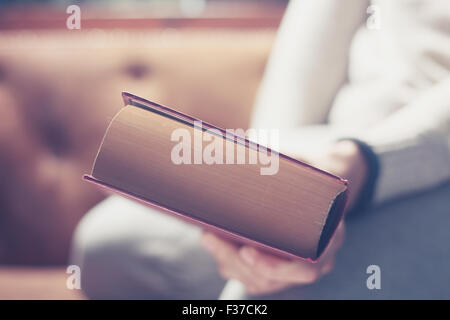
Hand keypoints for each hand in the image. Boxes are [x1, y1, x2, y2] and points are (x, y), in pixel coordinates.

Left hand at [201, 140, 366, 294]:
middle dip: (237, 261)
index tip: (246, 251)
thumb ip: (287, 164)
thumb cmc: (311, 176)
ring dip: (228, 261)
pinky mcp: (278, 269)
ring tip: (208, 236)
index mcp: (330, 237)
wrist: (319, 188)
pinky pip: (253, 277)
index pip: (307, 267)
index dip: (274, 266)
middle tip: (211, 237)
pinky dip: (231, 264)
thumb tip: (249, 149)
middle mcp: (316, 260)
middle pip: (273, 278)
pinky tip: (216, 244)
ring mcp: (295, 267)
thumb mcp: (304, 166)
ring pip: (259, 281)